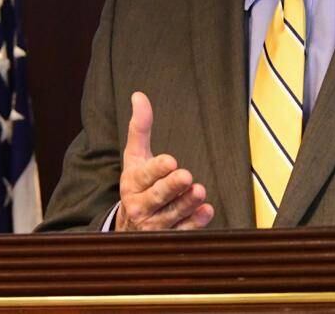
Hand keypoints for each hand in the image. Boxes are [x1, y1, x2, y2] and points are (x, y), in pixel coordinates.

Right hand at [115, 91, 214, 230]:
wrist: (128, 228)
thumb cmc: (137, 184)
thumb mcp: (135, 157)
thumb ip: (140, 128)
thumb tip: (139, 96)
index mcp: (132, 183)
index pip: (144, 175)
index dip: (157, 169)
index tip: (170, 161)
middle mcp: (140, 206)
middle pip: (157, 197)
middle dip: (172, 187)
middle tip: (186, 176)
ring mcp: (154, 225)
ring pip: (172, 215)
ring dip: (187, 204)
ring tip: (200, 191)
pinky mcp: (168, 239)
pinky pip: (183, 232)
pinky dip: (195, 223)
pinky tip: (206, 211)